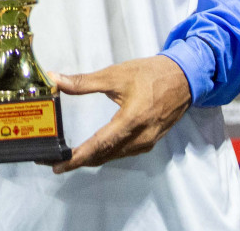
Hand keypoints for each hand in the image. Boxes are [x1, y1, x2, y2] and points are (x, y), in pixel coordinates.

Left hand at [49, 56, 190, 172]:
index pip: (99, 145)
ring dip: (93, 158)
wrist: (184, 78)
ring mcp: (147, 142)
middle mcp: (140, 137)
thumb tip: (56, 80)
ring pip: (114, 156)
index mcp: (131, 120)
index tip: (58, 165)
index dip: (77, 157)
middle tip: (56, 161)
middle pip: (105, 155)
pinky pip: (124, 153)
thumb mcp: (115, 75)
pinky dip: (107, 153)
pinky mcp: (150, 142)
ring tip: (71, 157)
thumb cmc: (151, 74)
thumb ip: (83, 82)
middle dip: (79, 160)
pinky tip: (96, 150)